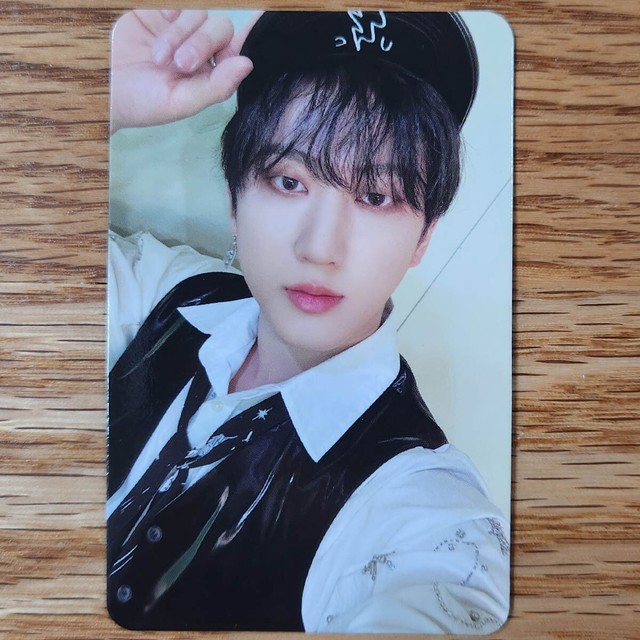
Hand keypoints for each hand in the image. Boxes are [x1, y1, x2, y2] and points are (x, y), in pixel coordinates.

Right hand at [110, 10, 255, 131]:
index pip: (237, 51)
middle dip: (203, 45)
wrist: (99, 86)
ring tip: (159, 58)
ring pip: (200, 14)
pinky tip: (160, 27)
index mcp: (210, 74)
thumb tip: (248, 64)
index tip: (259, 23)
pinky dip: (174, 13)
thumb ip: (215, 87)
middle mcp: (199, 49)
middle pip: (220, 29)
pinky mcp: (158, 11)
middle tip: (180, 65)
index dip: (249, 37)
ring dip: (181, 35)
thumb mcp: (180, 102)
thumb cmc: (141, 103)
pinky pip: (177, 3)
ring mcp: (179, 28)